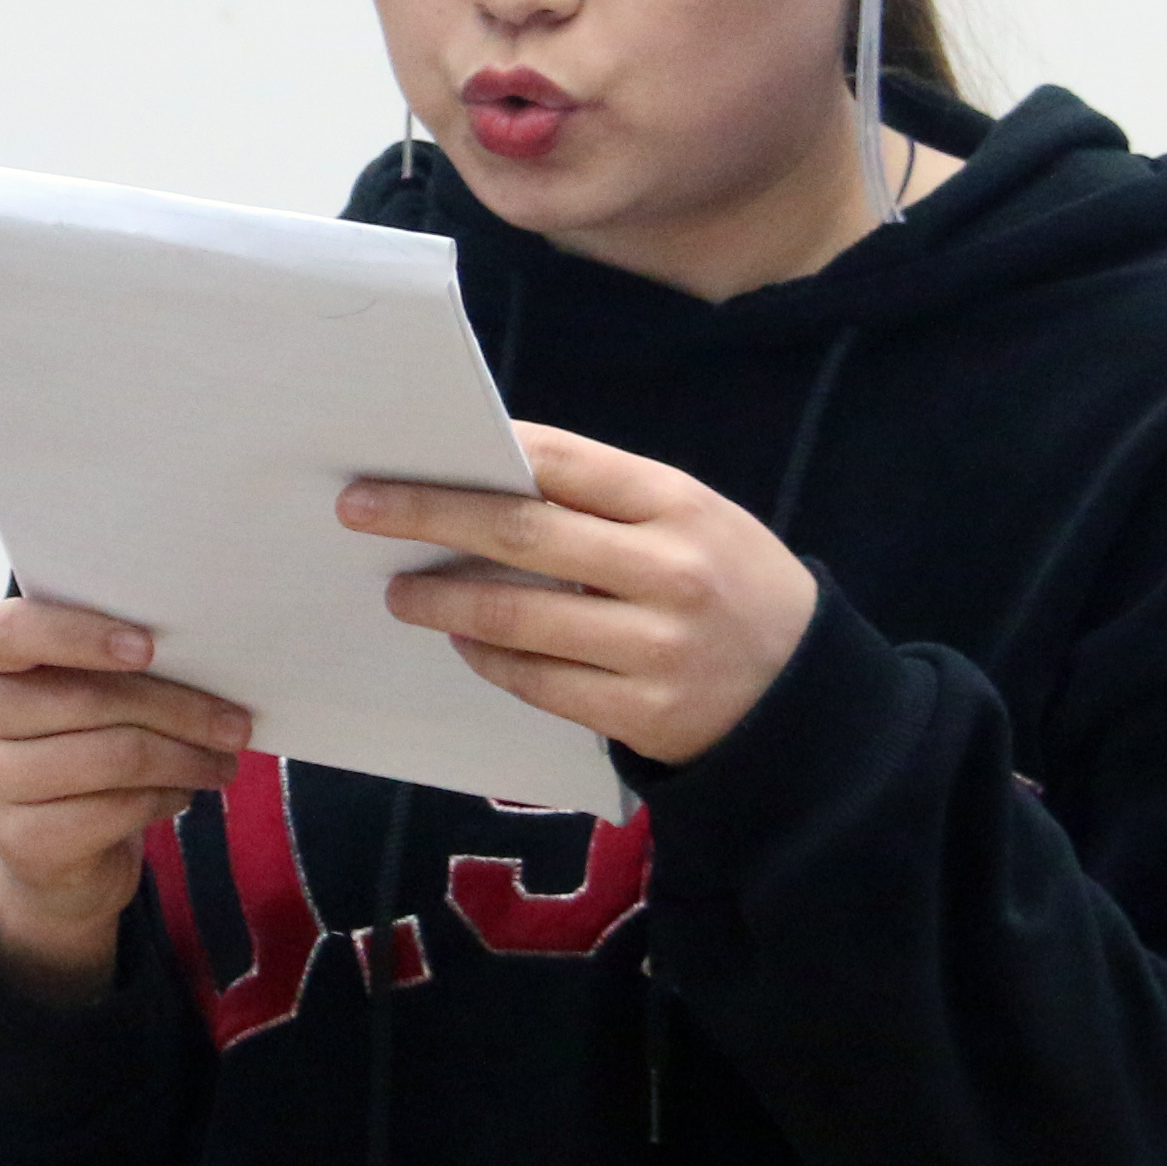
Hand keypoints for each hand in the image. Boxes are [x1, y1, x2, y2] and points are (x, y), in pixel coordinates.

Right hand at [0, 599, 248, 1001]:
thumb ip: (117, 660)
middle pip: (88, 700)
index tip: (150, 647)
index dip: (82, 635)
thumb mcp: (84, 687)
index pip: (15, 630)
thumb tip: (207, 655)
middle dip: (179, 710)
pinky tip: (183, 792)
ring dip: (185, 758)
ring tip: (224, 761)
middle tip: (237, 723)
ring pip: (113, 757)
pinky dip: (165, 798)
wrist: (53, 846)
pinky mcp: (20, 840)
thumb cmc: (80, 739)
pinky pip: (115, 809)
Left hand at [349, 423, 820, 767]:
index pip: (562, 461)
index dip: (481, 453)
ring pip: (517, 618)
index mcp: (678, 503)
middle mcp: (667, 571)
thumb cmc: (730, 588)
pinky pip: (537, 682)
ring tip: (402, 591)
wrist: (806, 700)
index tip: (410, 451)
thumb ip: (606, 500)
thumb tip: (488, 474)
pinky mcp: (639, 713)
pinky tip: (465, 641)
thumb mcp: (694, 521)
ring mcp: (653, 648)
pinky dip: (490, 658)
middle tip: (360, 510)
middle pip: (520, 532)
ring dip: (443, 600)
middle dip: (429, 516)